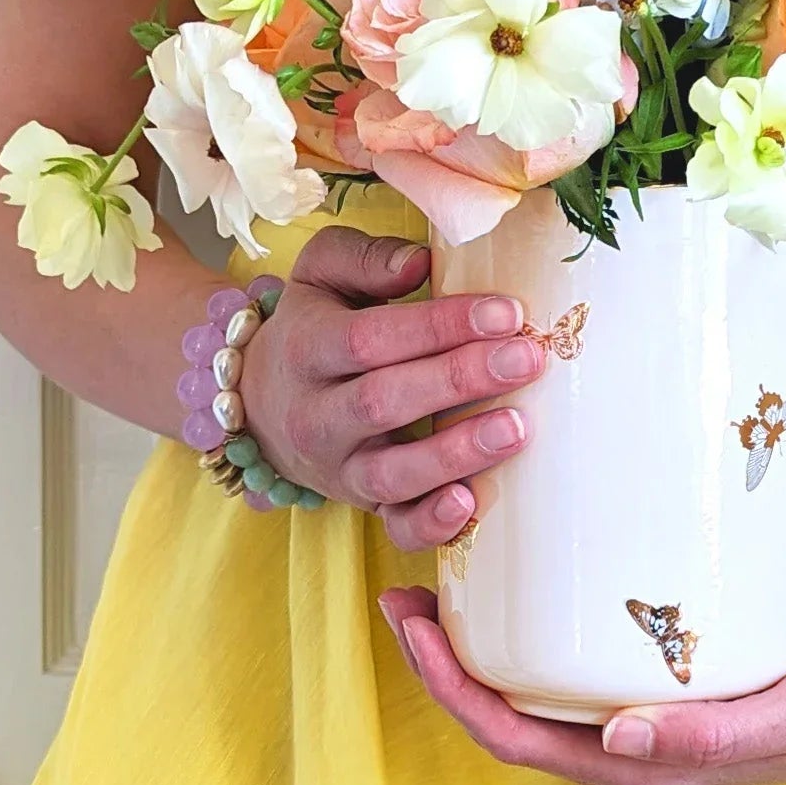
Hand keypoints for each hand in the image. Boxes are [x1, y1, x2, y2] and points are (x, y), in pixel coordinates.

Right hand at [239, 227, 546, 549]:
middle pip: (385, 402)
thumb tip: (420, 263)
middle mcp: (317, 414)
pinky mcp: (362, 505)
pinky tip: (469, 503)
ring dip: (456, 453)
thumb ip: (365, 258)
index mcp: (308, 347)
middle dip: (460, 379)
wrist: (258, 402)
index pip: (373, 339)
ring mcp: (339, 468)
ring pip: (391, 473)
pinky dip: (430, 524)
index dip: (440, 325)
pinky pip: (394, 526)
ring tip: (517, 427)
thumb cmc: (315, 323)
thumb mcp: (322, 273)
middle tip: (527, 358)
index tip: (506, 312)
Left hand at [378, 588, 785, 784]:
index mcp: (641, 770)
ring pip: (535, 688)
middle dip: (447, 659)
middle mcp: (628, 749)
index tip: (412, 623)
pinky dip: (535, 625)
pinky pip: (576, 662)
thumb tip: (615, 738)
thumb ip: (708, 736)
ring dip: (483, 642)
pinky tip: (533, 575)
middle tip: (408, 584)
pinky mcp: (662, 681)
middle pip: (507, 714)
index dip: (451, 687)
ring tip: (453, 572)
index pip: (514, 738)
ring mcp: (641, 717)